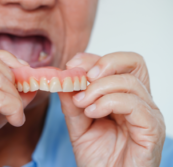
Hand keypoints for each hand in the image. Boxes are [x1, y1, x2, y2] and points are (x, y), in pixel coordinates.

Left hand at [59, 52, 165, 166]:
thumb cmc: (97, 157)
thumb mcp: (78, 124)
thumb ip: (72, 101)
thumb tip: (63, 76)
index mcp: (124, 96)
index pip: (118, 63)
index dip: (93, 58)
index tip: (71, 65)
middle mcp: (139, 101)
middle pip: (134, 62)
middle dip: (105, 63)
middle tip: (83, 76)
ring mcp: (148, 114)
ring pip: (130, 82)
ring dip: (99, 88)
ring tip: (82, 104)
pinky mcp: (152, 129)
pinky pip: (135, 105)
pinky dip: (109, 103)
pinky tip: (93, 113)